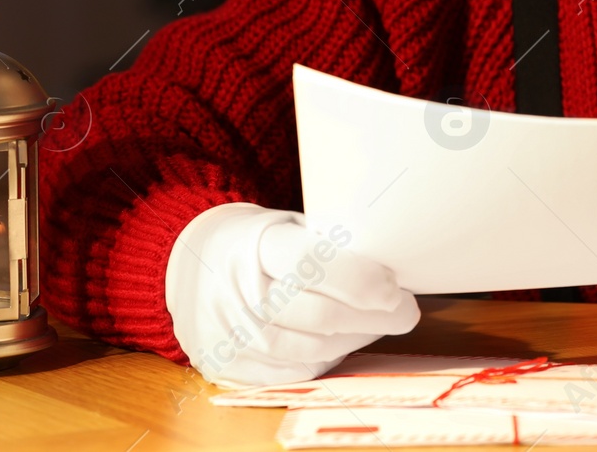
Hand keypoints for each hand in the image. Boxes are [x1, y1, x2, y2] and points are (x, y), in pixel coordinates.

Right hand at [165, 202, 419, 387]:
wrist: (191, 267)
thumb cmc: (257, 243)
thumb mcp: (285, 225)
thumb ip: (328, 242)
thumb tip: (392, 264)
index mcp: (257, 246)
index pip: (314, 264)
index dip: (361, 279)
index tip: (394, 285)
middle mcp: (241, 292)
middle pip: (321, 315)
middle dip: (375, 317)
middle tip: (405, 310)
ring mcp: (234, 334)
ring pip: (313, 349)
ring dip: (358, 339)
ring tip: (381, 323)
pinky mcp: (233, 365)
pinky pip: (296, 371)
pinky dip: (331, 358)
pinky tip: (348, 341)